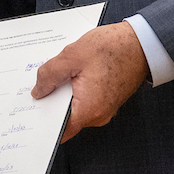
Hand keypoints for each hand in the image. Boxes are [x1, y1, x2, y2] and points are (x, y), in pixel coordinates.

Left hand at [31, 22, 150, 141]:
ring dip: (65, 93)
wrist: (143, 42)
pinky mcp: (109, 99)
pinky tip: (74, 73)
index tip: (31, 114)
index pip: (58, 130)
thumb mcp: (72, 57)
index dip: (42, 122)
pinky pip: (86, 100)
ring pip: (75, 107)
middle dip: (52, 103)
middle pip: (65, 118)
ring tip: (61, 73)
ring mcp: (105, 108)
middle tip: (41, 85)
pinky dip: (77, 89)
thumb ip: (49, 76)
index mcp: (88, 110)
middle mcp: (98, 115)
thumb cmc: (114, 48)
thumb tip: (38, 92)